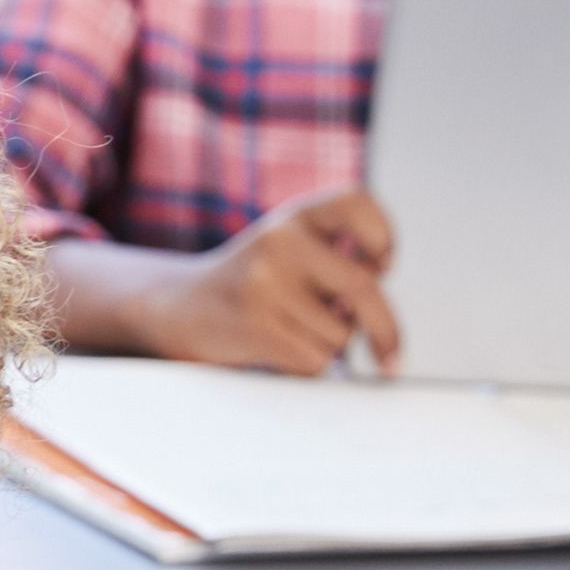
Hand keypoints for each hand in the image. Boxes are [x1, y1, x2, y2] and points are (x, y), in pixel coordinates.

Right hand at [146, 188, 398, 375]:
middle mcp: (281, 241)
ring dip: (327, 347)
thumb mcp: (286, 252)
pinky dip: (307, 367)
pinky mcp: (256, 324)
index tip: (385, 267)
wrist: (177, 306)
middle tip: (392, 357)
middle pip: (363, 287)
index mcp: (293, 218)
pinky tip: (277, 350)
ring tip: (290, 332)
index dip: (382, 235)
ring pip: (339, 335)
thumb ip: (334, 264)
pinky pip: (315, 361)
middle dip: (385, 330)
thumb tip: (376, 314)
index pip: (356, 202)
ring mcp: (265, 282)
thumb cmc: (249, 284)